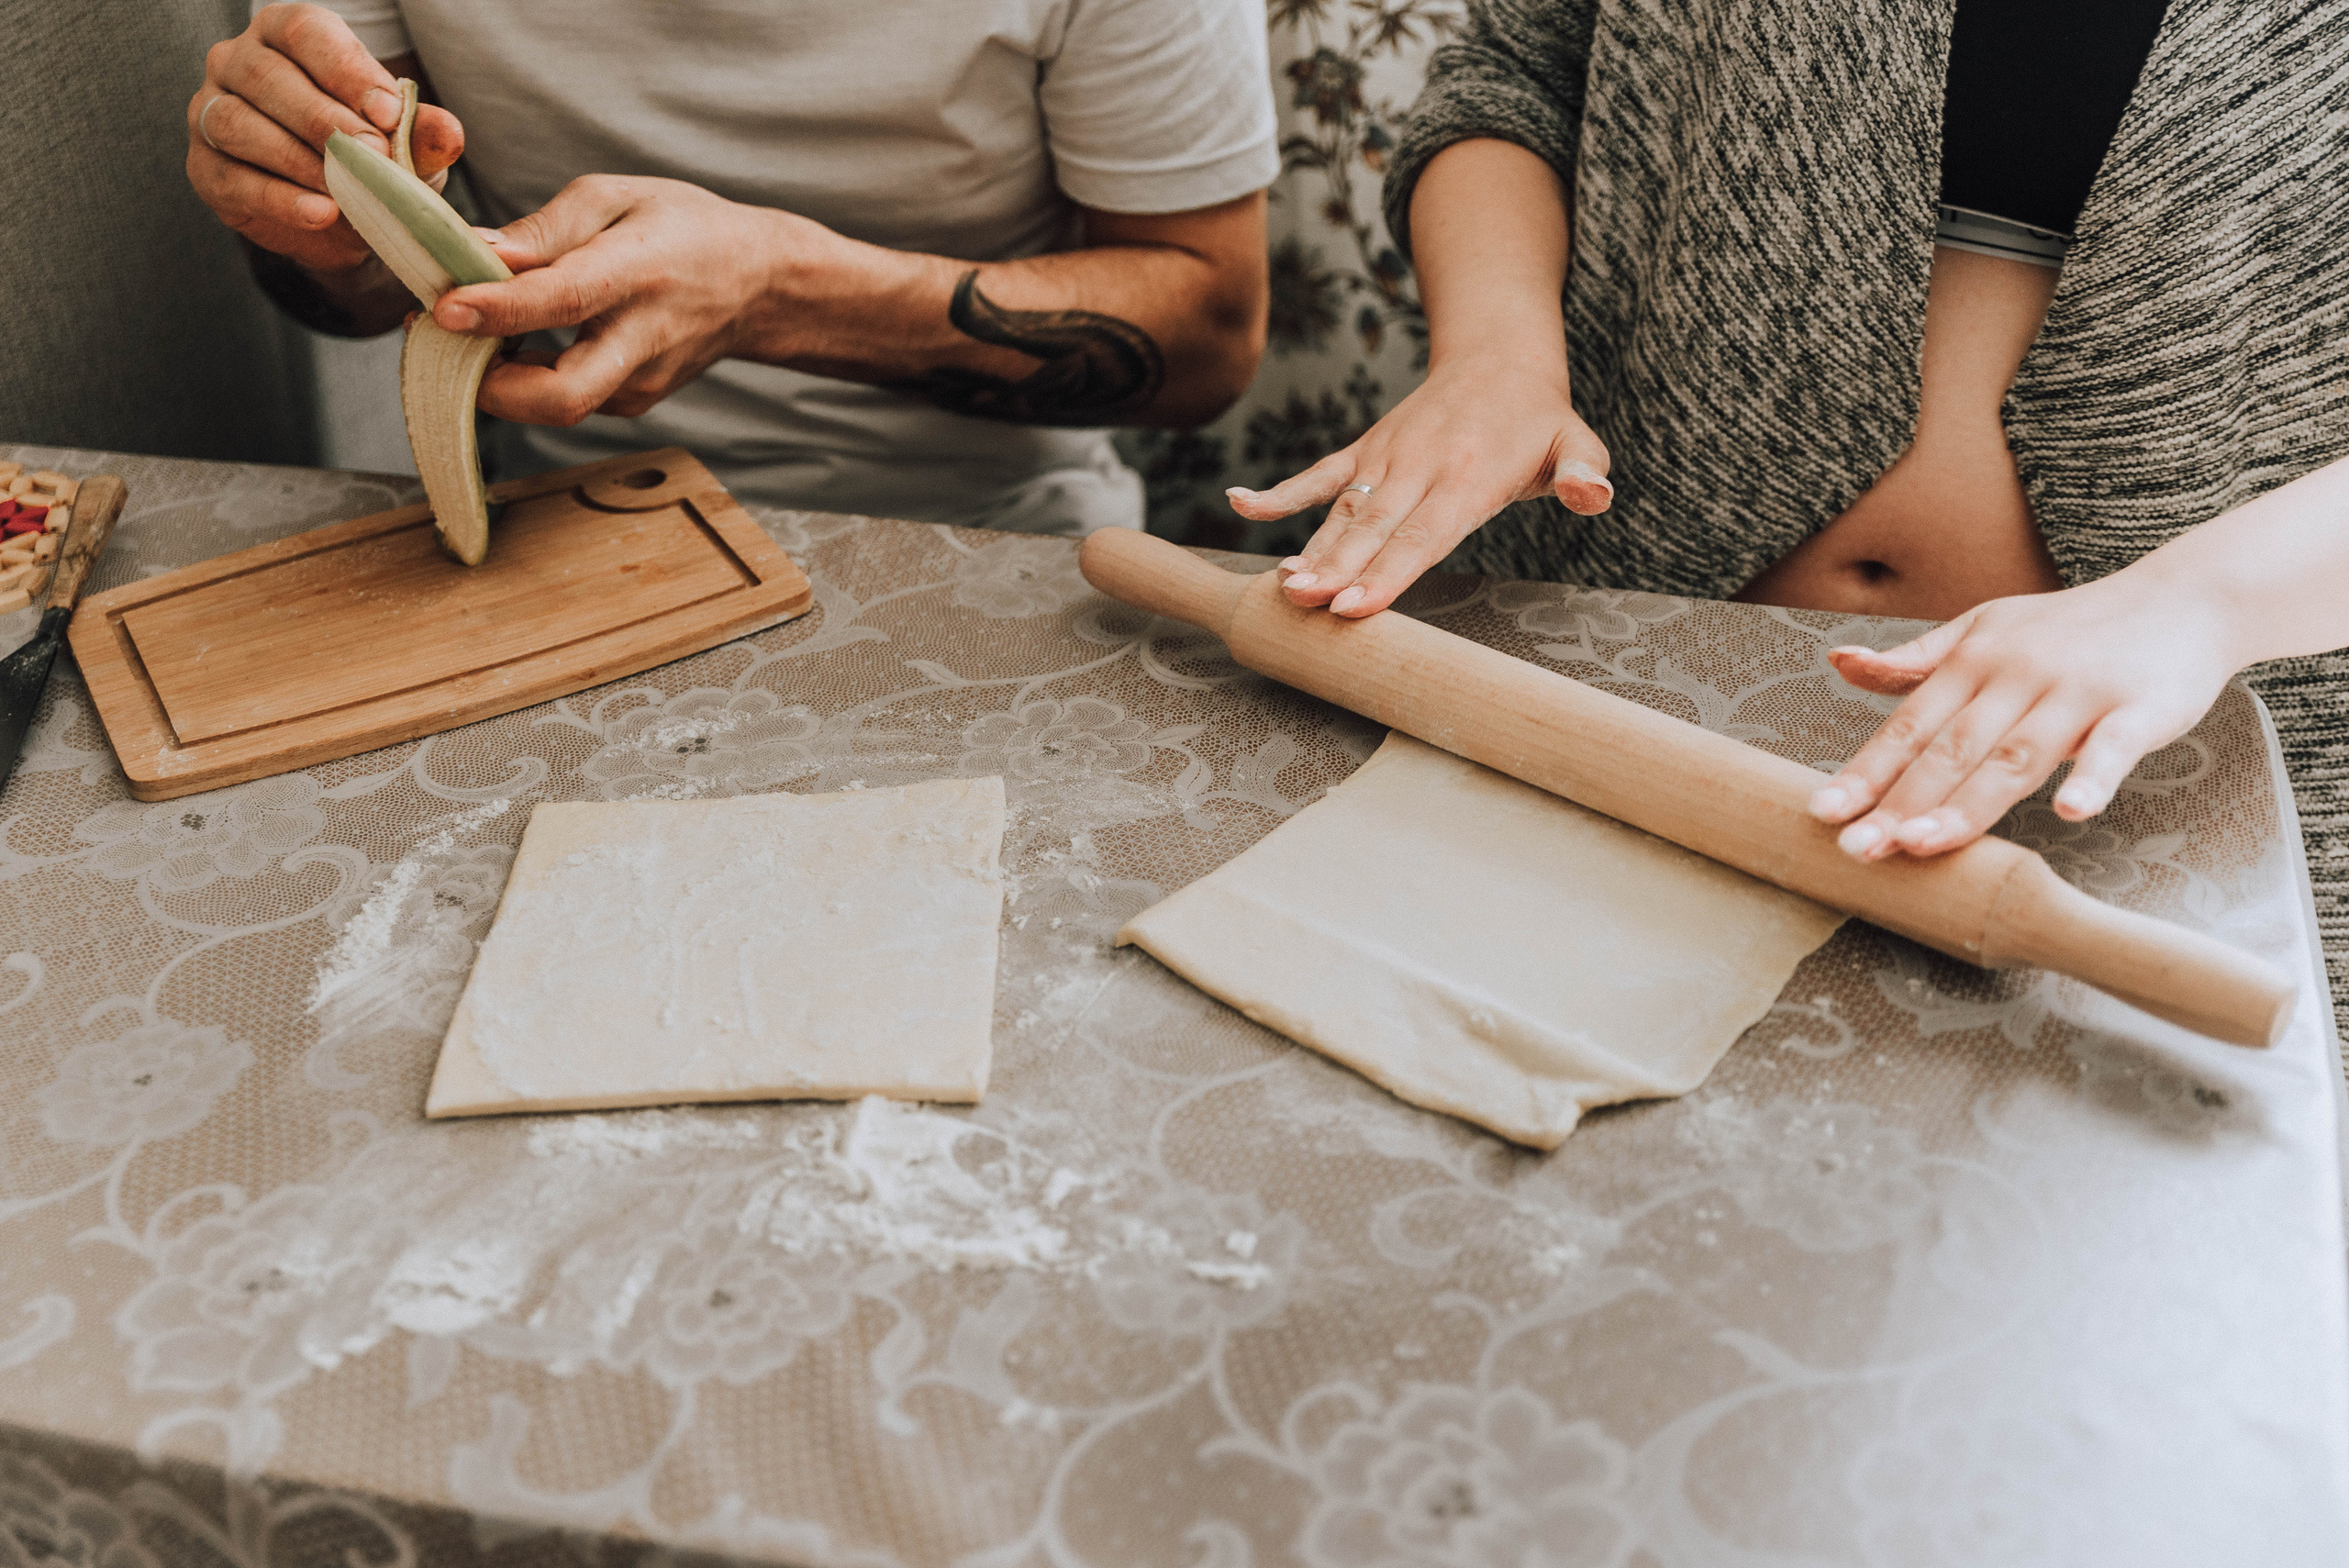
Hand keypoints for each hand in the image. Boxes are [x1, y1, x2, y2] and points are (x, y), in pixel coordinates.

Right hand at [187, 4, 463, 273]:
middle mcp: (238, 62)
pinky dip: (278, 199)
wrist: (342, 215)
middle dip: (323, 118)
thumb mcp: (405, 143)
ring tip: (344, 190)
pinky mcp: (205, 167)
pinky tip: (319, 212)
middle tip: (372, 155)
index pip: (306, 32)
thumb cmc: (370, 154)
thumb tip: (448, 132)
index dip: (347, 70)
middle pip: (267, 76)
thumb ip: (423, 132)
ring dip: (295, 159)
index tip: (390, 113)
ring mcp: (210, 112)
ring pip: (236, 123)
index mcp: (287, 34)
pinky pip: (233, 178)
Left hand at [434, 176, 841, 424]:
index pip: (564, 299)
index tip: (444, 308)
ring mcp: (641, 381)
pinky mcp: (633, 402)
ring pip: (559, 407)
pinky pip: (565, 400)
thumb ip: (544, 229)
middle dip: (492, 386)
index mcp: (638, 271)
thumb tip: (475, 252)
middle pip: (564, 396)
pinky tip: (507, 344)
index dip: (500, 310)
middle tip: (439, 344)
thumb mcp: (615, 198)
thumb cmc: (683, 229)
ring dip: (497, 381)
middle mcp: (643, 338)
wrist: (757, 286)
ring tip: (463, 334)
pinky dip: (522, 381)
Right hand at [1224, 354, 1612, 616]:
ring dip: (1310, 549)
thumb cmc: (1538, 420)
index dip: (1387, 574)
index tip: (1354, 608)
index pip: (1424, 535)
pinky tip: (1238, 504)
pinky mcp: (1366, 450)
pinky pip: (1317, 474)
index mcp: (1468, 477)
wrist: (1498, 357)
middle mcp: (1420, 468)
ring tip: (1281, 587)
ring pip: (1343, 512)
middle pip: (1374, 530)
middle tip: (1302, 604)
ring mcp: (1386, 458)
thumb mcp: (1576, 441)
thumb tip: (1594, 496)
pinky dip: (1278, 492)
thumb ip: (1584, 472)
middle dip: (1337, 570)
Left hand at [1806, 571, 2241, 859]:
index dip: (1865, 772)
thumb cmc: (2071, 627)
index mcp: (1974, 661)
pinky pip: (2113, 747)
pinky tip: (2070, 811)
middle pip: (1951, 750)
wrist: (2184, 597)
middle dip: (1901, 802)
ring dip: (1968, 805)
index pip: (1909, 726)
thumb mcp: (1985, 628)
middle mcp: (2018, 674)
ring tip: (1922, 845)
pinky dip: (2092, 778)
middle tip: (1857, 848)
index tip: (1823, 813)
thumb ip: (1916, 661)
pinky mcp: (2140, 706)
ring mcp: (2078, 691)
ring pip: (2016, 757)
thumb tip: (1839, 663)